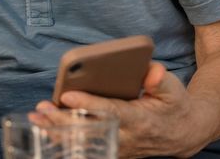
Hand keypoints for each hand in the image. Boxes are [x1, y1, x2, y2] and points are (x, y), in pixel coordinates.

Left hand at [39, 62, 205, 157]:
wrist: (183, 133)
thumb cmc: (174, 105)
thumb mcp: (174, 89)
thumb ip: (160, 80)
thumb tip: (151, 70)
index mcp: (141, 119)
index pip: (110, 112)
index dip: (88, 105)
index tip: (67, 96)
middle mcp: (127, 136)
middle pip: (90, 130)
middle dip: (64, 121)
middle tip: (42, 108)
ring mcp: (119, 147)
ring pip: (84, 142)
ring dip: (58, 132)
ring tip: (37, 118)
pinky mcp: (114, 151)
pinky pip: (86, 148)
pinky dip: (65, 140)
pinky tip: (46, 130)